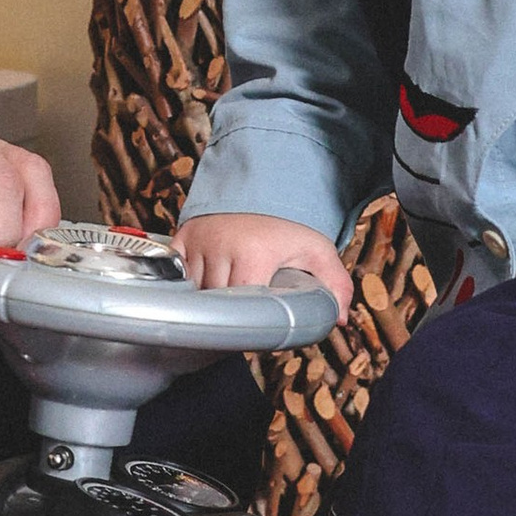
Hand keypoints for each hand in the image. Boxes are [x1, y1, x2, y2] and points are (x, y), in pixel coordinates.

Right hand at [180, 211, 352, 316]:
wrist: (260, 185)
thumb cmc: (288, 223)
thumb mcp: (317, 250)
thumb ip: (335, 284)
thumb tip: (338, 318)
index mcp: (254, 253)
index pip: (242, 306)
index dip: (249, 323)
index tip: (256, 330)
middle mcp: (221, 245)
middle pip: (216, 301)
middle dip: (230, 312)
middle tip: (244, 317)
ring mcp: (199, 240)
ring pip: (194, 289)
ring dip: (208, 299)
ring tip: (226, 300)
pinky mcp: (182, 237)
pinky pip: (177, 272)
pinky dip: (187, 284)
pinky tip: (201, 288)